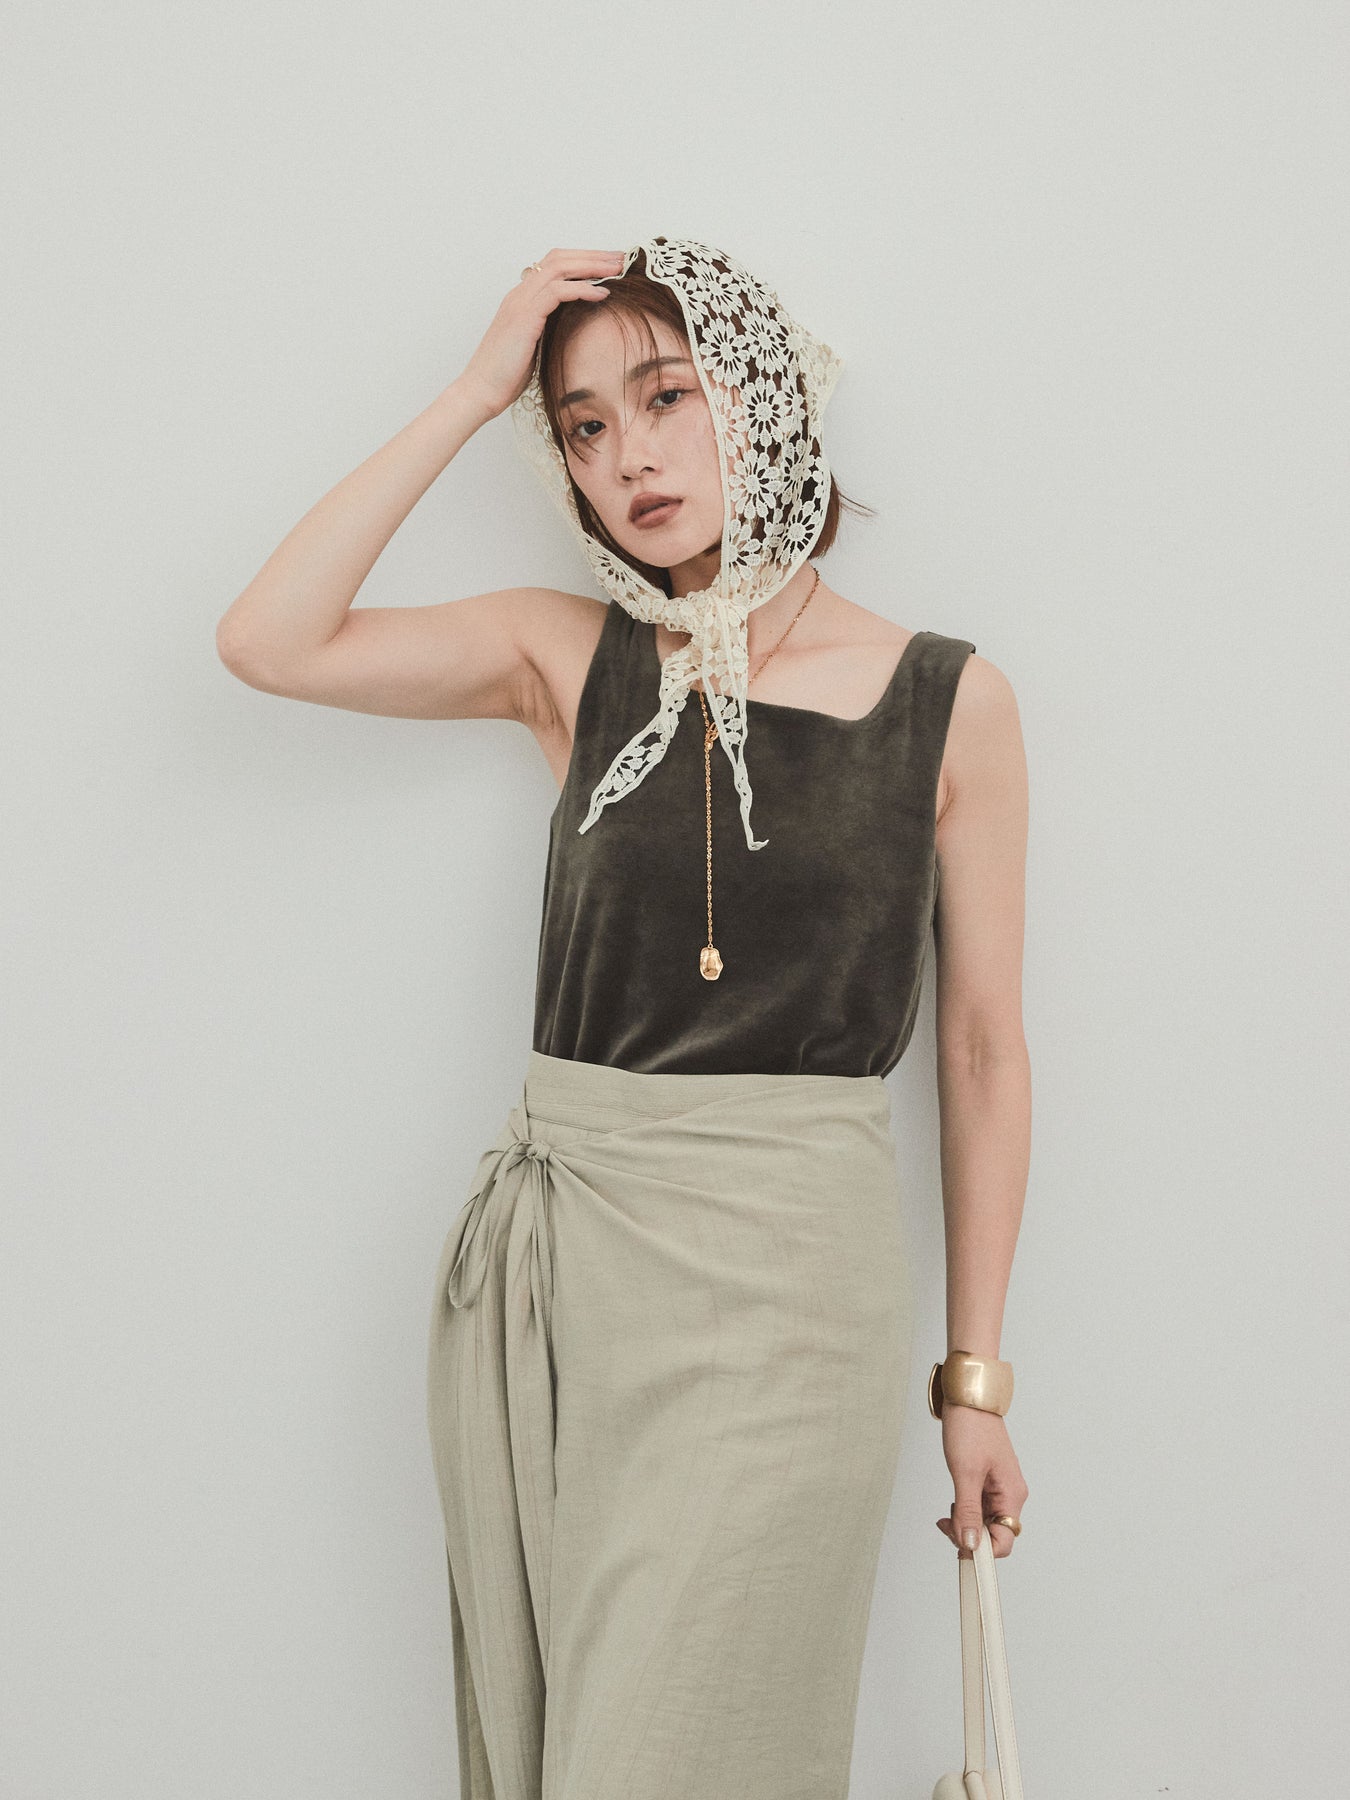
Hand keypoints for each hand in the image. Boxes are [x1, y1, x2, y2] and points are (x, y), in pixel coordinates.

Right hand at [455, 247, 626, 421]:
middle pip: (560, 258)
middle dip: (593, 255)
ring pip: (560, 268)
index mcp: (523, 298)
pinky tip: (603, 294)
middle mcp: (520, 293)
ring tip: (618, 268)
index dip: (584, 260)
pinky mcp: (524, 316)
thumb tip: (574, 328)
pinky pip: (557, 291)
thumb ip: (550, 330)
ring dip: (592, 265)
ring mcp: (520, 302)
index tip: (611, 265)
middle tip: (622, 258)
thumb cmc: (506, 376)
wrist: (481, 390)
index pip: (555, 266)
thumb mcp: (535, 347)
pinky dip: (582, 289)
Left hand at [934, 1404, 1027, 1559]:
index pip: (1004, 1540)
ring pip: (985, 1521)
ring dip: (965, 1524)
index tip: (958, 1547)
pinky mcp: (987, 1480)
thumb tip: (971, 1544)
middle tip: (945, 1524)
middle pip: (994, 1533)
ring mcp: (999, 1487)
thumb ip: (968, 1511)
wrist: (967, 1397)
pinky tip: (952, 1505)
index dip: (982, 1550)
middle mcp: (1010, 1494)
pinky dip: (964, 1510)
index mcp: (1012, 1494)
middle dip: (969, 1536)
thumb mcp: (965, 1472)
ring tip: (946, 1514)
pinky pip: (979, 1507)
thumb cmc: (970, 1427)